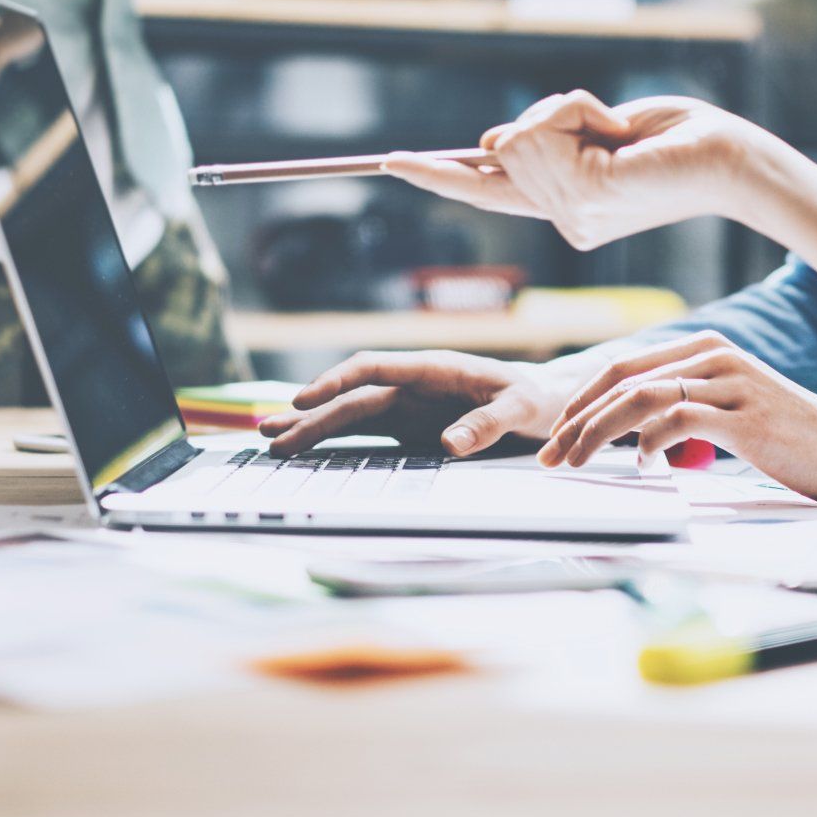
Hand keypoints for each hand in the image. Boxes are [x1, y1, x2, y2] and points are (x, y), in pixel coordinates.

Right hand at [258, 351, 582, 457]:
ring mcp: (407, 406)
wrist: (546, 404)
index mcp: (434, 368)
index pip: (374, 367)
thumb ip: (487, 423)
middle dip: (311, 413)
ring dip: (312, 426)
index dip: (337, 381)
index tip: (305, 398)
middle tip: (271, 433)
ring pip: (350, 413)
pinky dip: (334, 440)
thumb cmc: (535, 400)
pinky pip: (365, 433)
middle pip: (352, 396)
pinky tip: (304, 448)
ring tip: (271, 439)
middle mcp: (412, 385)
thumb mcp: (520, 409)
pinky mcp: (408, 429)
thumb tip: (448, 444)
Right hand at [385, 91, 775, 249]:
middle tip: (610, 125)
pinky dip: (575, 110)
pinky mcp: (581, 197)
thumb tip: (491, 142)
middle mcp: (563, 221)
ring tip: (618, 130)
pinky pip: (540, 132)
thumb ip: (547, 138)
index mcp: (567, 207)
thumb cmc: (678, 139)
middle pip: (502, 147)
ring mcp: (570, 216)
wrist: (730, 158)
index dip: (438, 174)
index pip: (487, 191)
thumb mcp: (601, 130)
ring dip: (567, 110)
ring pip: (517, 137)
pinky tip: (615, 131)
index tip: (390, 162)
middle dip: (550, 114)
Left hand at [540, 332, 816, 506]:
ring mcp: (729, 382)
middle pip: (622, 378)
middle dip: (576, 417)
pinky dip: (648, 444)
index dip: (582, 398)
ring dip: (596, 432)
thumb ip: (681, 409)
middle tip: (550, 453)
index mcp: (705, 349)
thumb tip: (631, 434)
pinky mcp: (743, 416)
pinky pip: (676, 421)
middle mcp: (714, 356)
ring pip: (640, 398)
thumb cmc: (784, 438)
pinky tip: (642, 465)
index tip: (556, 433)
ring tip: (575, 461)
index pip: (624, 366)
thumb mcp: (726, 411)